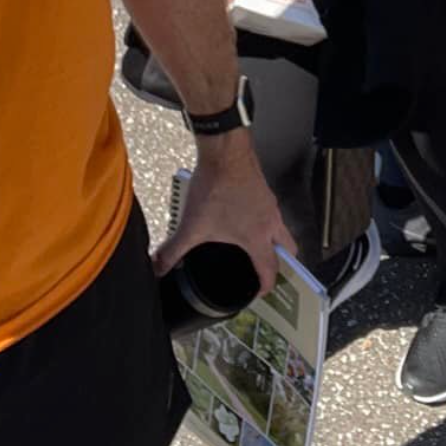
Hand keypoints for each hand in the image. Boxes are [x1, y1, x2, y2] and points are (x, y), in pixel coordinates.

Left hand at [155, 130, 295, 296]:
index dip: (266, 286)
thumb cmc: (215, 188)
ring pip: (281, 229)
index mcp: (257, 238)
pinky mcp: (264, 190)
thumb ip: (172, 251)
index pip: (271, 270)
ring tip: (253, 247)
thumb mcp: (191, 225)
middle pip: (288, 250)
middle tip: (266, 272)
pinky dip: (264, 222)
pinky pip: (271, 212)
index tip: (258, 293)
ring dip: (272, 241)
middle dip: (281, 264)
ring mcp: (270, 204)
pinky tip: (243, 220)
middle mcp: (270, 222)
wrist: (225, 152)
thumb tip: (157, 268)